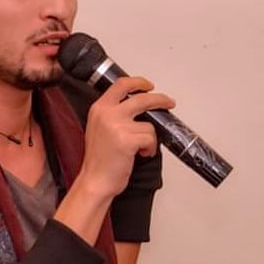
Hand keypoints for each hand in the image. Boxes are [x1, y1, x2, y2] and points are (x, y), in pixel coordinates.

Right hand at [81, 77, 174, 198]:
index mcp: (99, 109)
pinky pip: (151, 138)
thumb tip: (137, 107)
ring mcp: (117, 126)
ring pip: (150, 124)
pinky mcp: (127, 140)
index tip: (149, 86)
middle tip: (168, 103)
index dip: (139, 82)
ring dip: (150, 137)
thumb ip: (113, 114)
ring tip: (142, 148)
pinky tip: (141, 154)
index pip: (121, 85)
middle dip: (160, 100)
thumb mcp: (99, 128)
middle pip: (142, 97)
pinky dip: (150, 148)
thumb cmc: (99, 160)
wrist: (95, 180)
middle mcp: (107, 114)